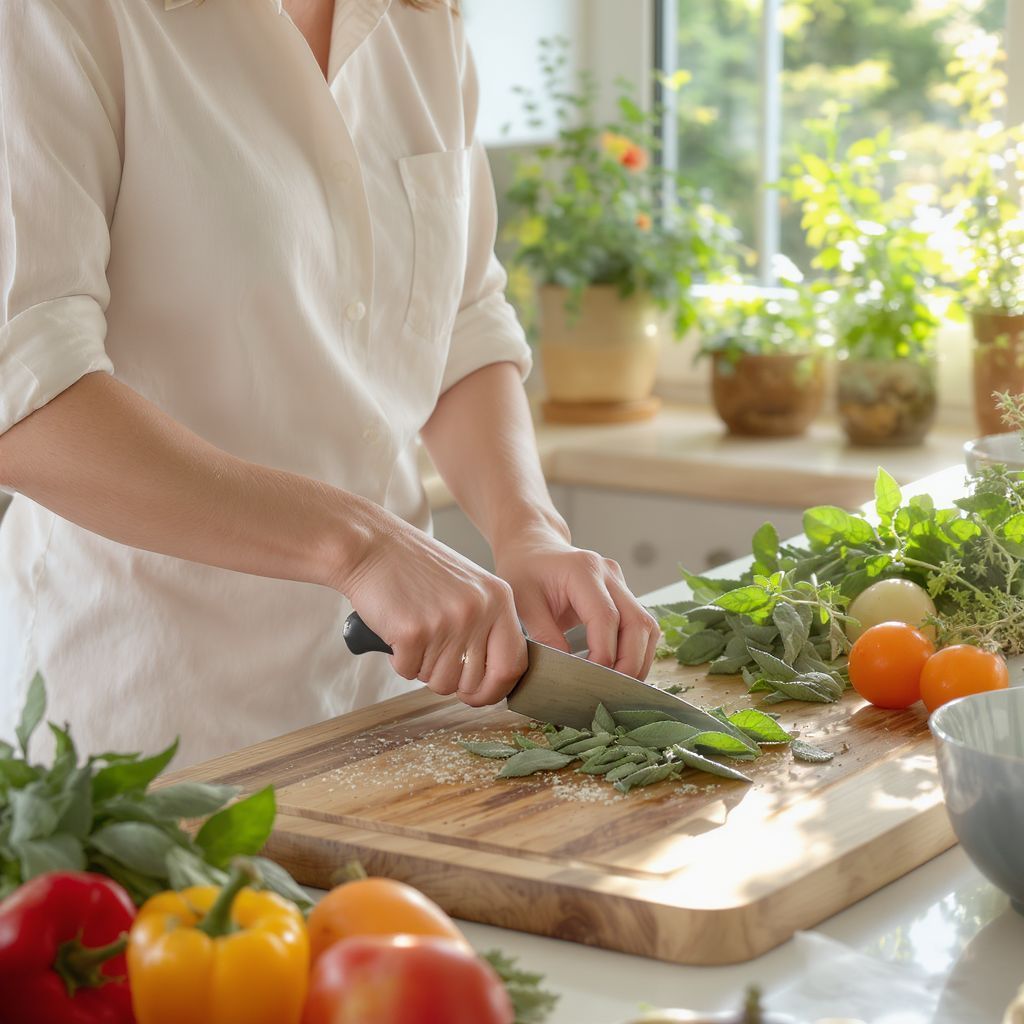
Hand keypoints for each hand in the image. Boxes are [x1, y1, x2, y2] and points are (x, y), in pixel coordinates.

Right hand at [341, 512, 526, 706]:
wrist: (372, 546)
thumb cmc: (415, 568)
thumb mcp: (468, 588)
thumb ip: (485, 626)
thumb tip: (490, 679)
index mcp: (498, 599)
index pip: (513, 664)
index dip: (495, 689)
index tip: (478, 695)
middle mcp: (478, 611)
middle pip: (473, 682)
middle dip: (450, 681)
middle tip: (432, 659)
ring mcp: (447, 622)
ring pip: (440, 682)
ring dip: (422, 668)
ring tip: (414, 635)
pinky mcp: (413, 632)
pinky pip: (408, 671)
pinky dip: (398, 660)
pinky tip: (396, 630)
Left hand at [492, 531, 659, 679]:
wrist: (532, 546)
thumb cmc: (523, 571)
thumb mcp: (521, 602)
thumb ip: (544, 635)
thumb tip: (567, 673)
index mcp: (583, 570)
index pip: (606, 617)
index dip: (605, 654)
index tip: (591, 682)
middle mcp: (609, 574)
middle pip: (638, 623)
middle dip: (630, 664)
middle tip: (612, 694)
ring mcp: (620, 582)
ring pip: (647, 626)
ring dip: (638, 660)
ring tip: (619, 688)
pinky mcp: (623, 594)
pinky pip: (640, 626)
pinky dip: (635, 651)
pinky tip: (620, 671)